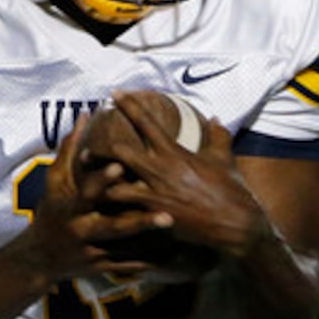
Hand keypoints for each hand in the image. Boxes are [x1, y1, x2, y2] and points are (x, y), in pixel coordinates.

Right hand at [16, 114, 179, 285]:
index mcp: (71, 206)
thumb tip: (84, 114)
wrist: (39, 258)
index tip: (122, 166)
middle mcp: (82, 230)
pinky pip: (127, 267)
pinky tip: (171, 259)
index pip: (88, 191)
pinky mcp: (100, 268)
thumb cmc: (52, 210)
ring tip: (177, 241)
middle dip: (139, 222)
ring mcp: (91, 252)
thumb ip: (70, 148)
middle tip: (168, 217)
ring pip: (125, 250)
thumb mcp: (55, 180)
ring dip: (152, 246)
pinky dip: (148, 264)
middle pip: (113, 227)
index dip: (103, 179)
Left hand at [85, 92, 263, 265]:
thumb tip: (216, 119)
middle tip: (85, 143)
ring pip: (113, 185)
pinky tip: (96, 212)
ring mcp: (154, 195)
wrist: (236, 225)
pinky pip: (123, 214)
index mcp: (175, 152)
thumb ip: (218, 137)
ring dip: (96, 182)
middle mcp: (160, 170)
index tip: (114, 93)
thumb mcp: (224, 159)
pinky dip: (109, 211)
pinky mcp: (152, 217)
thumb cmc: (232, 191)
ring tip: (81, 181)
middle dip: (99, 147)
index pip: (147, 122)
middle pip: (119, 152)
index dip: (129, 105)